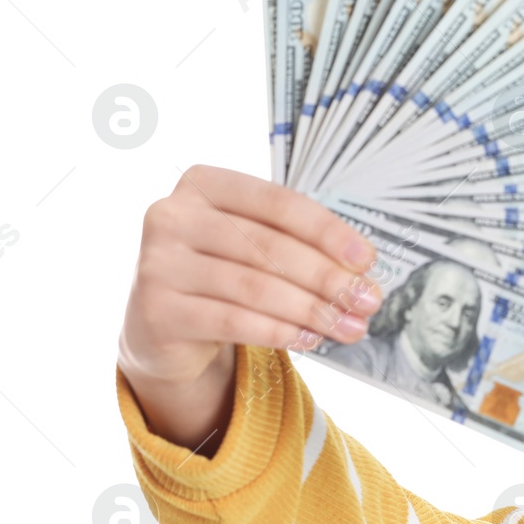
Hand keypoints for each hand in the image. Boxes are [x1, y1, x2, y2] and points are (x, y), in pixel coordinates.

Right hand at [116, 164, 382, 448]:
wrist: (162, 326)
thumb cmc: (221, 273)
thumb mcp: (252, 245)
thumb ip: (296, 245)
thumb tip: (361, 273)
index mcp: (202, 184)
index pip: (277, 203)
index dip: (328, 231)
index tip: (367, 259)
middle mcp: (172, 216)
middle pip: (269, 247)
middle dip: (327, 277)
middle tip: (366, 300)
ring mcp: (157, 263)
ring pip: (254, 287)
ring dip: (311, 310)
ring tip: (347, 327)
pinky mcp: (156, 310)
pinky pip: (232, 321)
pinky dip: (278, 331)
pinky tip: (308, 339)